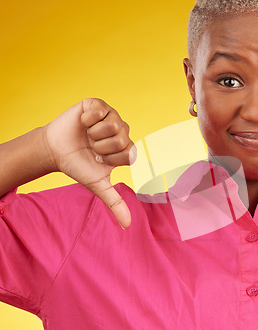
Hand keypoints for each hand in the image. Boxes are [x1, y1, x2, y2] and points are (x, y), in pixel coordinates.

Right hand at [43, 98, 135, 227]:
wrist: (55, 151)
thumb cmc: (79, 166)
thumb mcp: (98, 185)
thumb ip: (115, 203)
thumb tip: (127, 225)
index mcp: (127, 148)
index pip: (130, 154)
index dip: (111, 159)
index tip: (100, 159)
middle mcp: (123, 131)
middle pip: (122, 139)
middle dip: (101, 147)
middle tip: (92, 147)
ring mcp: (111, 116)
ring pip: (113, 125)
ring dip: (94, 134)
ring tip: (88, 135)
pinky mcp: (97, 105)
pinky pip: (99, 110)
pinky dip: (87, 120)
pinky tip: (83, 123)